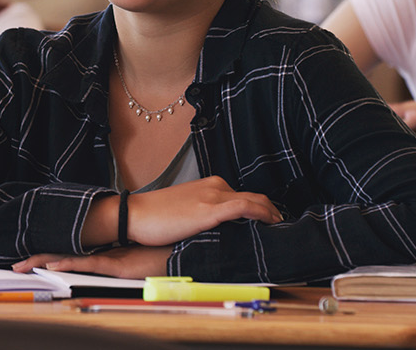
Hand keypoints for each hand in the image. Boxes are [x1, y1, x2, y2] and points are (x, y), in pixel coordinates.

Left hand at [12, 246, 171, 277]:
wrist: (179, 249)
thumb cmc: (158, 255)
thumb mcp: (130, 263)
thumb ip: (115, 263)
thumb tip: (104, 266)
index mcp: (100, 253)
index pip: (67, 253)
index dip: (47, 255)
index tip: (27, 260)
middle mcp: (99, 252)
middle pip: (62, 254)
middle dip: (37, 259)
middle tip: (16, 266)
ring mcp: (107, 256)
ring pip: (69, 258)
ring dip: (45, 261)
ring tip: (25, 265)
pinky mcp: (116, 263)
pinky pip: (89, 264)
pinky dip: (70, 265)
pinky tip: (54, 267)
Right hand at [126, 176, 281, 245]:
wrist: (135, 215)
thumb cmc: (154, 216)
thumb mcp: (184, 211)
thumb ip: (204, 214)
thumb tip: (218, 229)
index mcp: (209, 186)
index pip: (243, 195)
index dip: (262, 208)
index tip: (270, 222)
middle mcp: (215, 187)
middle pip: (254, 196)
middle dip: (271, 211)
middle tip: (280, 226)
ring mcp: (213, 196)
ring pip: (254, 200)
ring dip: (271, 213)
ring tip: (279, 228)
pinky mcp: (210, 209)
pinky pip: (245, 207)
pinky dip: (262, 213)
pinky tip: (270, 223)